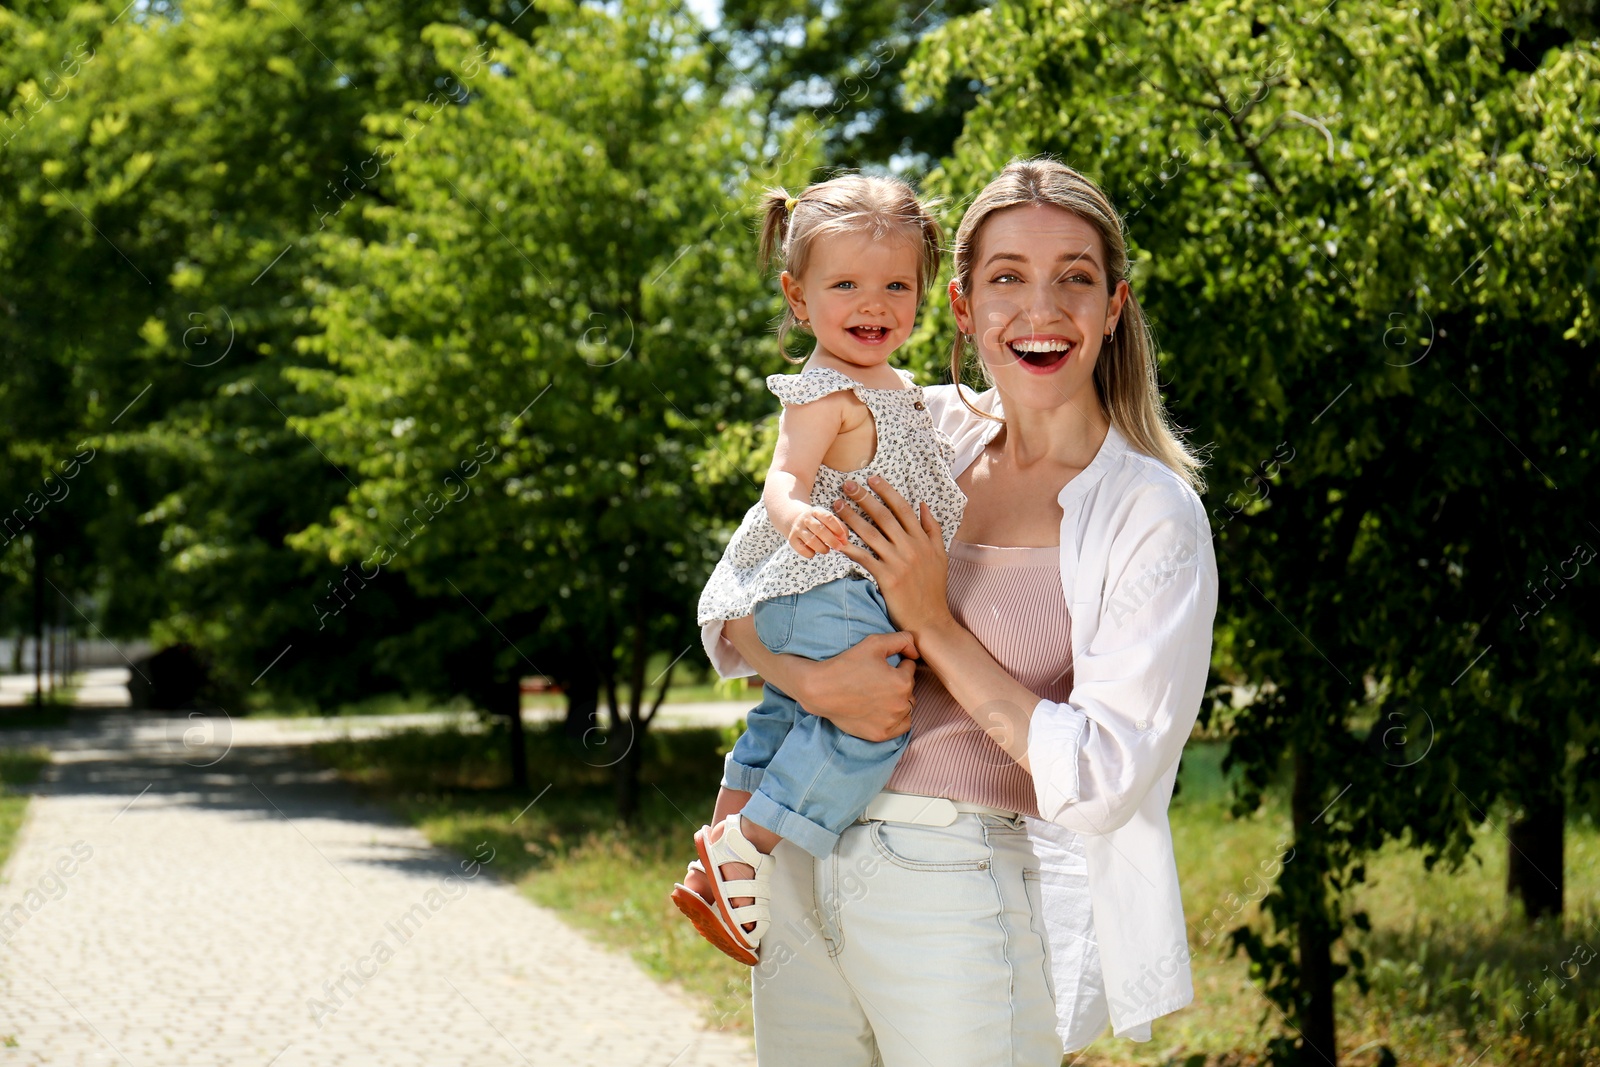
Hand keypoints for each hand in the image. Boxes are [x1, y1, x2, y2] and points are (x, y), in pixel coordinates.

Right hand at [786, 505, 849, 558]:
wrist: (794, 519)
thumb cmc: (817, 521)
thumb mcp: (826, 518)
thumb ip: (838, 526)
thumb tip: (845, 540)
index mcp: (816, 511)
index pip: (828, 518)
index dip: (838, 529)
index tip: (844, 539)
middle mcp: (805, 519)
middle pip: (820, 530)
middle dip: (832, 541)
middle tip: (839, 547)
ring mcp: (797, 529)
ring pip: (811, 541)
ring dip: (822, 548)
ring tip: (826, 549)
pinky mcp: (792, 539)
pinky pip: (802, 550)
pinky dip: (810, 553)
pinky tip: (814, 552)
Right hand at [801, 631, 919, 741]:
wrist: (821, 690)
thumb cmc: (846, 665)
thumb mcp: (874, 643)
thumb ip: (902, 640)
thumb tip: (916, 652)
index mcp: (902, 682)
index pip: (910, 668)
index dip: (896, 664)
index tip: (880, 666)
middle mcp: (900, 704)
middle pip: (909, 689)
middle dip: (899, 683)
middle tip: (877, 680)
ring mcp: (891, 722)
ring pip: (907, 708)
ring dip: (899, 701)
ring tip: (878, 695)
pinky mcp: (881, 735)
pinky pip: (901, 726)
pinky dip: (896, 719)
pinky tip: (881, 710)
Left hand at [831, 477, 954, 637]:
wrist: (930, 619)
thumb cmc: (934, 589)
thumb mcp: (940, 555)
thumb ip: (933, 528)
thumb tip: (924, 504)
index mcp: (923, 540)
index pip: (902, 508)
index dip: (886, 491)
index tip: (872, 478)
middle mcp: (911, 547)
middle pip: (883, 515)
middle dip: (863, 497)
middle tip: (847, 485)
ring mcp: (898, 562)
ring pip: (870, 533)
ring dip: (851, 517)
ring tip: (836, 506)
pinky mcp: (886, 577)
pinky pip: (864, 558)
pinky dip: (849, 548)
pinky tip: (836, 540)